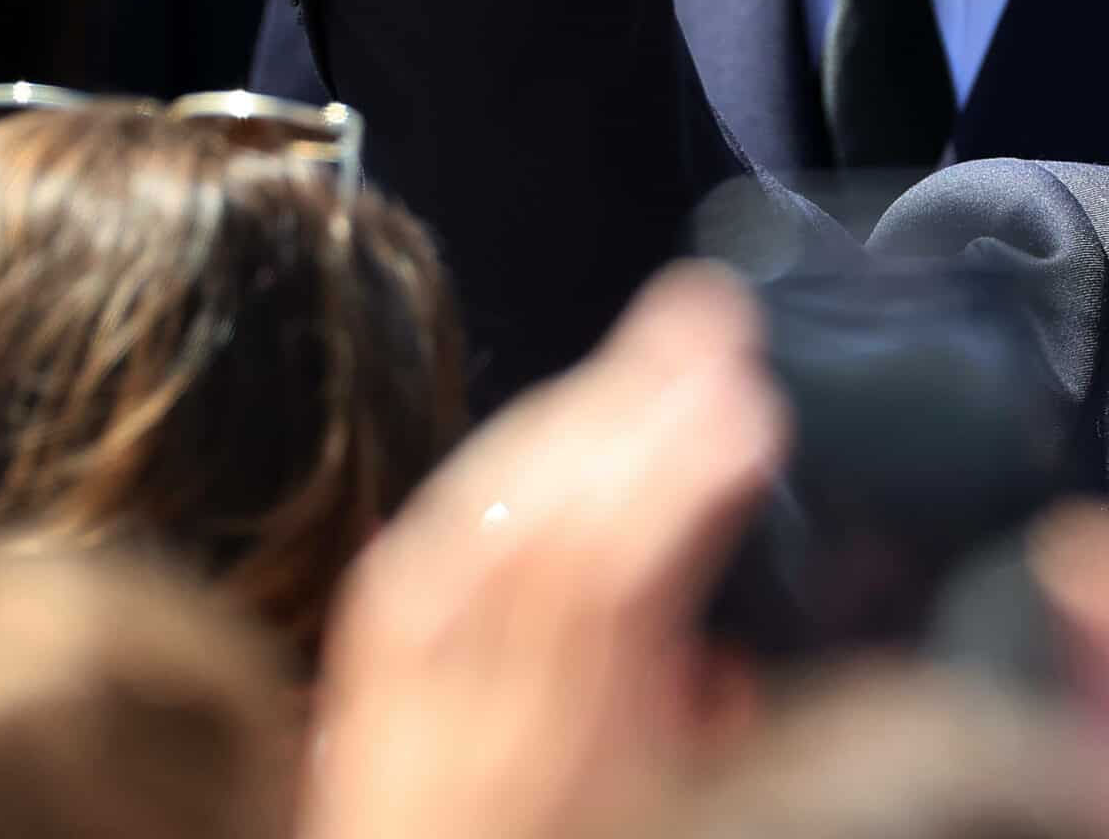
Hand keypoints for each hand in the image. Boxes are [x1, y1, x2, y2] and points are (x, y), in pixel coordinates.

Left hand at [299, 265, 789, 838]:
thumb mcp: (704, 818)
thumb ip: (729, 740)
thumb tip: (744, 661)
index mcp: (573, 785)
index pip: (612, 596)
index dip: (681, 481)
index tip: (753, 403)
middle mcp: (471, 760)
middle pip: (536, 543)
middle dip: (626, 409)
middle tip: (703, 319)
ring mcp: (397, 748)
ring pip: (464, 546)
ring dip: (562, 427)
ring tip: (639, 357)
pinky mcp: (355, 750)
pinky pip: (402, 587)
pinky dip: (479, 496)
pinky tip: (525, 455)